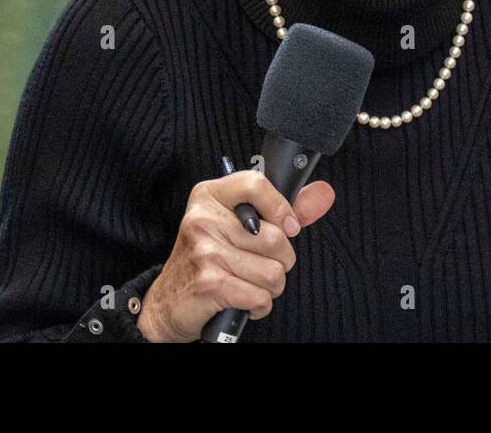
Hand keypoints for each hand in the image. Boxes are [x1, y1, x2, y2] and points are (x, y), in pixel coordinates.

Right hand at [135, 174, 334, 341]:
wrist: (167, 303)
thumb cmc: (207, 259)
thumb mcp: (236, 226)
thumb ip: (281, 210)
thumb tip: (323, 194)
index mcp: (210, 196)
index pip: (256, 183)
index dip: (282, 207)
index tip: (288, 226)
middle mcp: (204, 219)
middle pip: (276, 237)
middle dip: (279, 260)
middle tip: (256, 264)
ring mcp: (206, 251)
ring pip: (274, 272)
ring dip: (269, 287)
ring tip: (247, 283)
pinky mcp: (210, 283)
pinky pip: (262, 296)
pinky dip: (259, 305)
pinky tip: (242, 300)